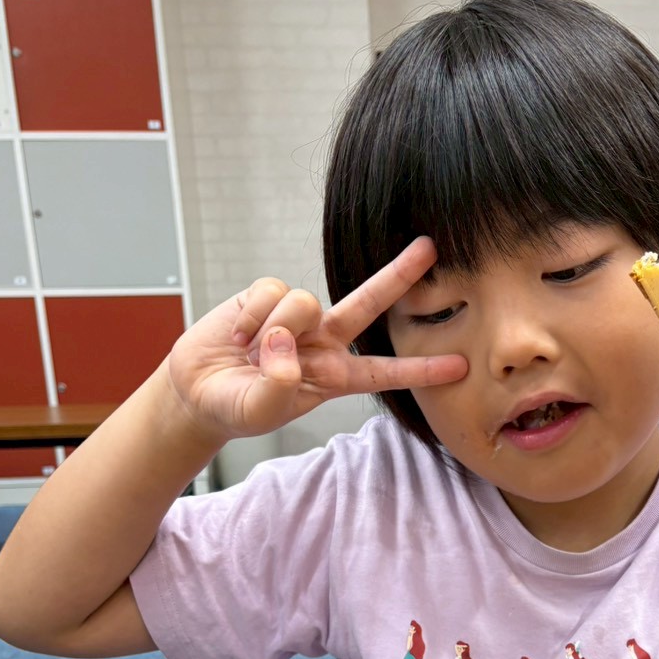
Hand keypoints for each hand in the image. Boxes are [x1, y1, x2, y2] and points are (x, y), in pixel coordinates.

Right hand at [164, 237, 467, 438]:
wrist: (196, 392)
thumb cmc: (236, 407)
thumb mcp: (260, 410)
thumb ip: (276, 384)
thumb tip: (284, 342)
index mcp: (334, 376)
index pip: (384, 372)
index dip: (421, 369)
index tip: (461, 365)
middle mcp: (324, 341)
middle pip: (369, 303)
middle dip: (399, 275)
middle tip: (429, 248)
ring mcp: (297, 317)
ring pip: (305, 301)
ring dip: (275, 327)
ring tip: (250, 352)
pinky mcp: (266, 296)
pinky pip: (271, 291)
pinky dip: (252, 316)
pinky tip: (236, 336)